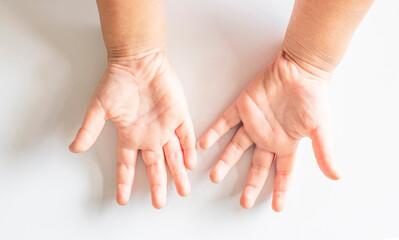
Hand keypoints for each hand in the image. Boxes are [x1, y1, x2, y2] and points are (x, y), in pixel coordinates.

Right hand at [69, 49, 196, 207]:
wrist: (137, 61)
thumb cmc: (117, 81)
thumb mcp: (99, 108)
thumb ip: (89, 129)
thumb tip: (74, 148)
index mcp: (129, 135)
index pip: (127, 165)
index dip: (125, 182)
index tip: (122, 199)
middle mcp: (148, 135)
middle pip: (154, 166)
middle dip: (158, 186)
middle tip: (159, 203)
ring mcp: (165, 126)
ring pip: (174, 156)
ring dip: (178, 173)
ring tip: (183, 190)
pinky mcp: (179, 115)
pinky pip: (186, 136)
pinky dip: (189, 149)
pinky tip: (191, 163)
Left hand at [199, 52, 339, 210]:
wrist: (300, 68)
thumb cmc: (312, 96)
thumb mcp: (320, 128)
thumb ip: (323, 152)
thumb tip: (335, 176)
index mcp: (286, 143)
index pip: (283, 172)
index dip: (281, 190)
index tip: (276, 207)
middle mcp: (268, 136)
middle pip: (258, 166)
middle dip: (251, 184)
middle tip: (243, 202)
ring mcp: (254, 123)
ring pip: (236, 147)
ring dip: (225, 161)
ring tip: (214, 177)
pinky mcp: (242, 107)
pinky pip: (225, 123)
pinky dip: (213, 132)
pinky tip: (204, 144)